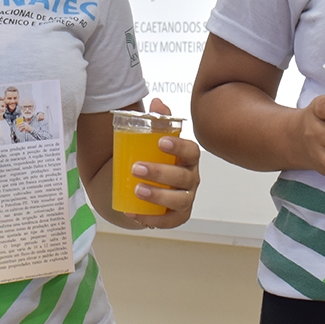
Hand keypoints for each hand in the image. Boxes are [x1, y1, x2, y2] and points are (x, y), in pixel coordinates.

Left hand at [124, 98, 201, 228]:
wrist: (139, 186)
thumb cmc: (151, 159)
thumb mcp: (151, 140)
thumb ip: (157, 121)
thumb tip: (157, 102)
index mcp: (187, 158)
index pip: (191, 151)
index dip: (179, 147)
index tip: (160, 142)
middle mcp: (191, 178)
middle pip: (183, 177)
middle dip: (161, 173)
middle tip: (137, 167)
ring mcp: (185, 199)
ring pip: (179, 200)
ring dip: (159, 196)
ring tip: (137, 190)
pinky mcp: (176, 217)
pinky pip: (169, 221)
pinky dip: (151, 219)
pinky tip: (133, 212)